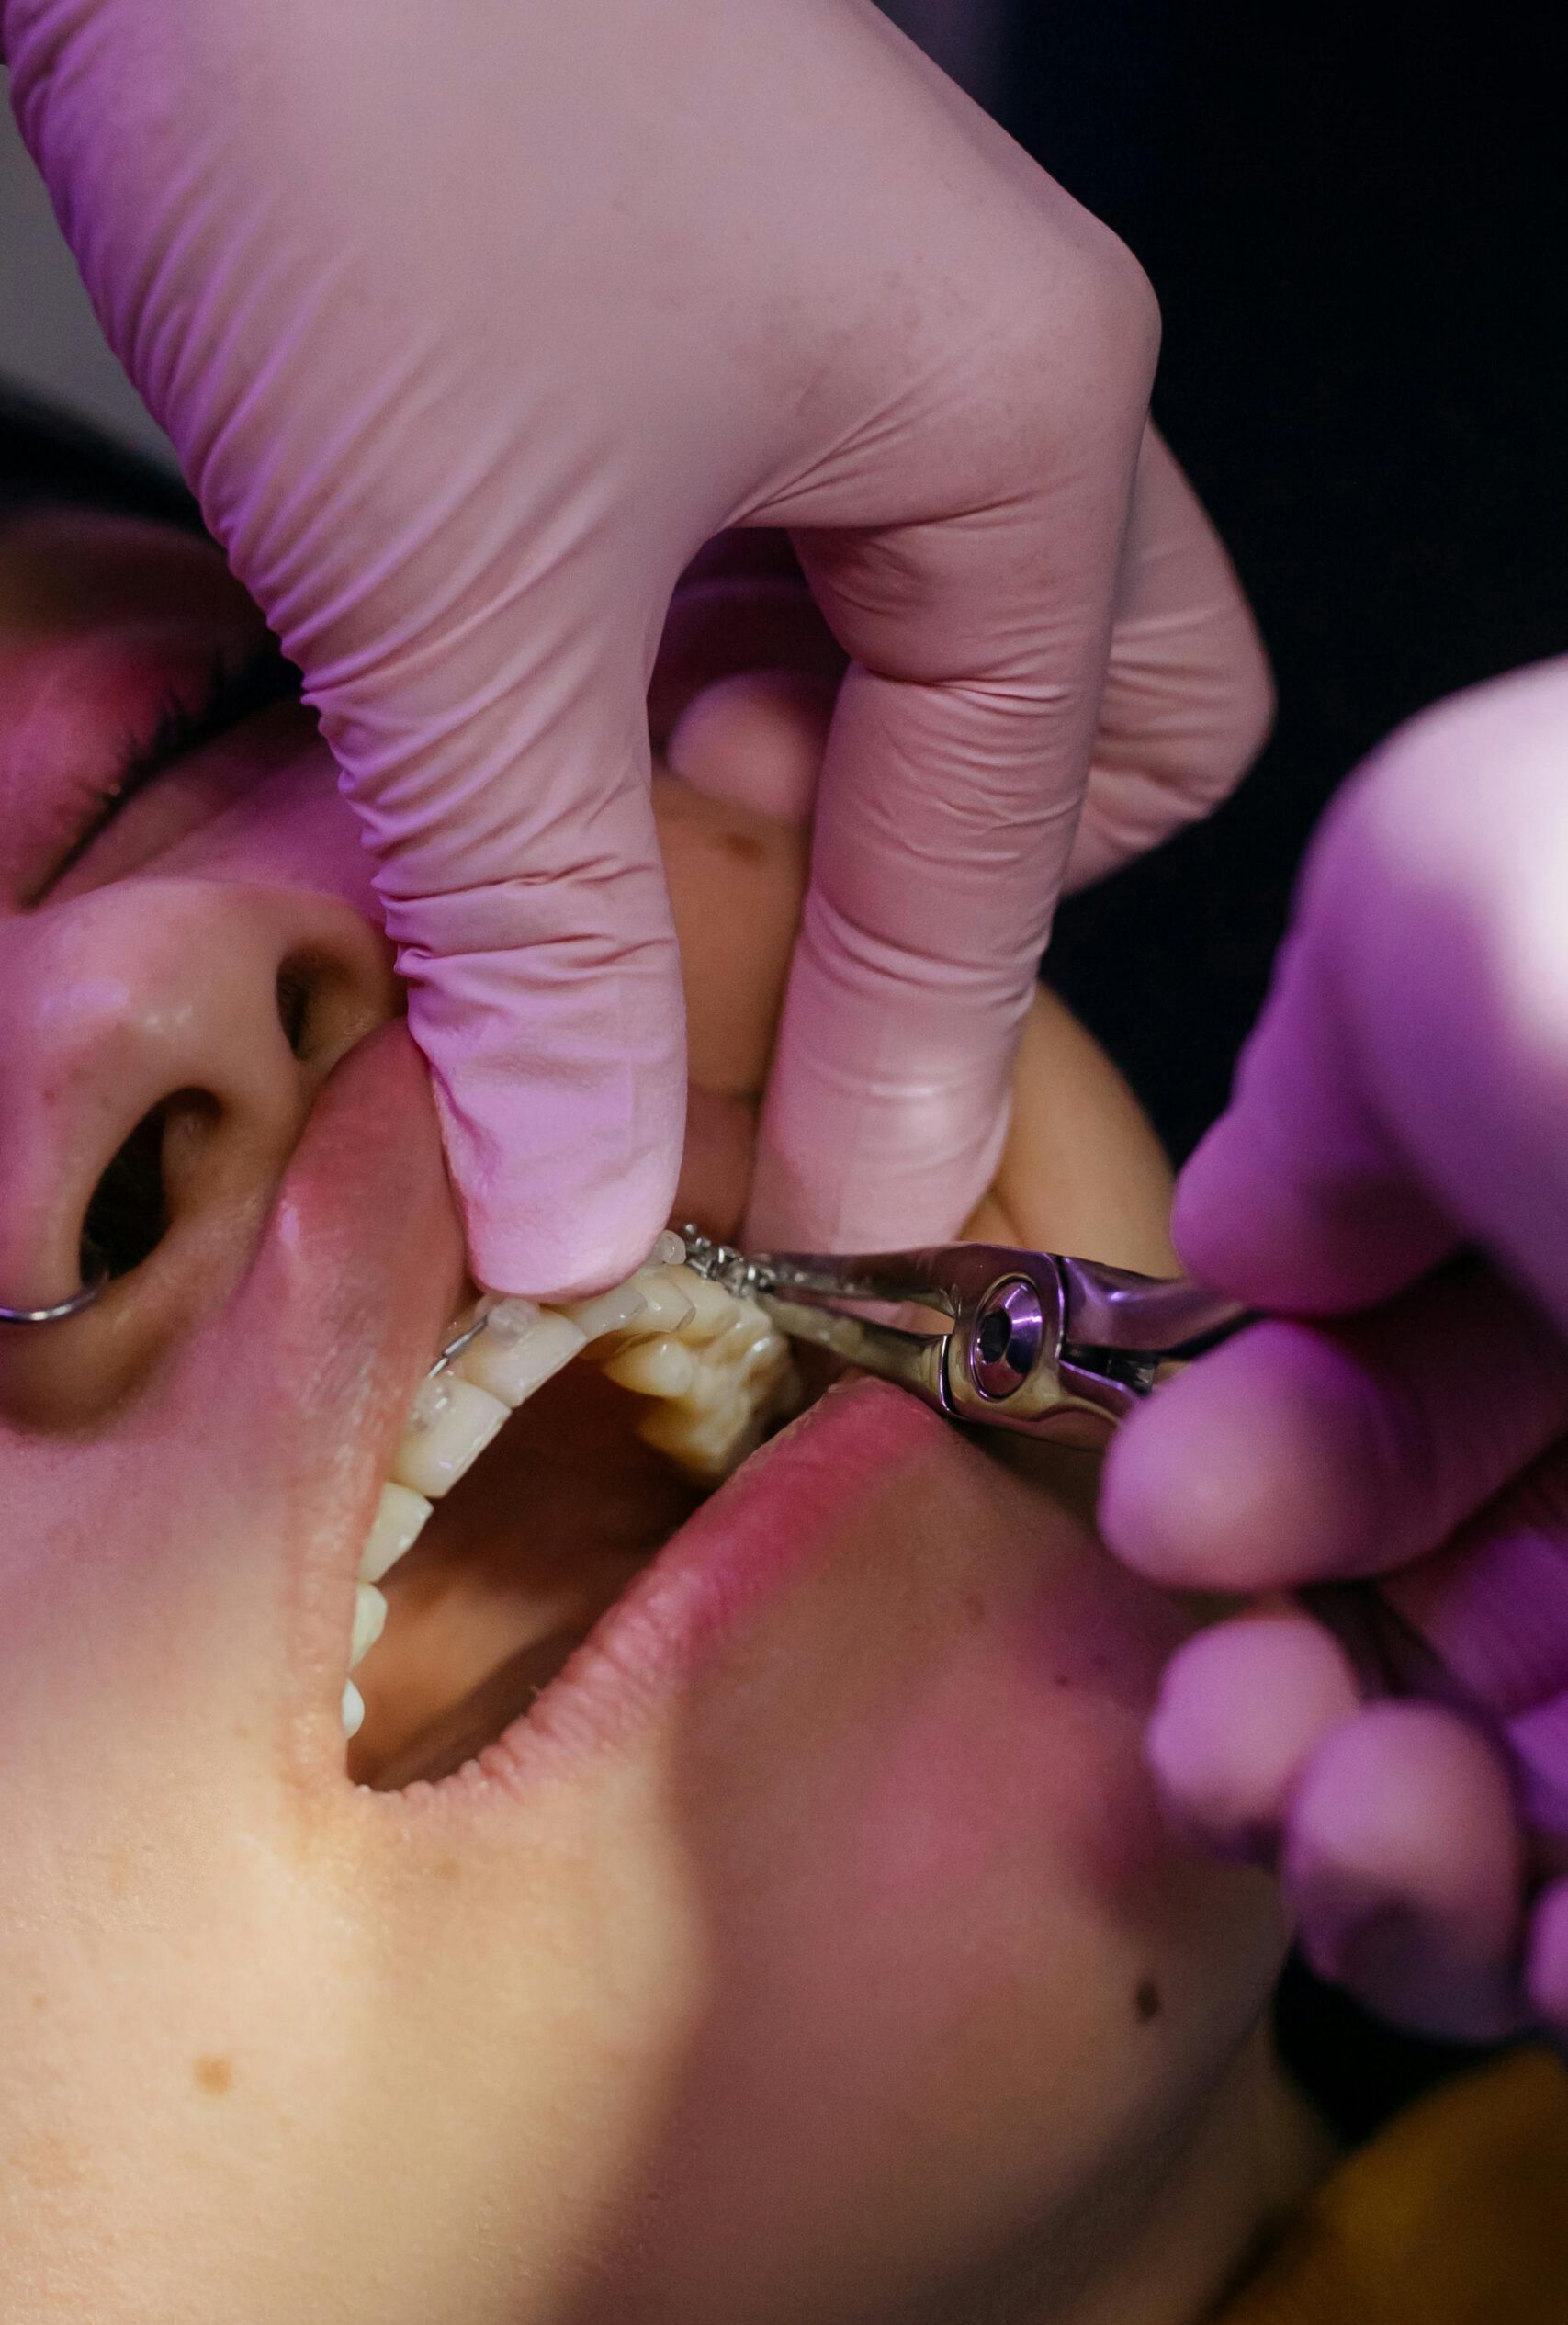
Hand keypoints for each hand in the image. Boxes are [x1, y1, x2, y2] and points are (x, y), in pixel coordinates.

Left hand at [5, 0, 1267, 1291]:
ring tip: (593, 860)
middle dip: (916, 893)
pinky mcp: (694, 316)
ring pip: (902, 657)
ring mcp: (838, 332)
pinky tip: (529, 733)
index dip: (898, 1078)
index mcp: (1016, 426)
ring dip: (768, 805)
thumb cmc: (357, 70)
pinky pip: (758, 573)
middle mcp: (971, 373)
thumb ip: (543, 934)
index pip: (997, 856)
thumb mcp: (457, 591)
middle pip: (1057, 736)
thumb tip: (583, 1206)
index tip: (805, 1244)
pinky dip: (659, 697)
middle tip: (735, 980)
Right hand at [1101, 658, 1567, 2040]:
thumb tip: (1259, 1233)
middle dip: (1280, 1681)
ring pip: (1532, 1776)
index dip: (1261, 1450)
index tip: (1174, 1516)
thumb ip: (1313, 1062)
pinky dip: (1553, 1951)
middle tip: (1225, 1727)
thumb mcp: (1450, 887)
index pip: (1419, 1356)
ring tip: (1355, 1824)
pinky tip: (1529, 1938)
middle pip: (1456, 1588)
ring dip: (1385, 1843)